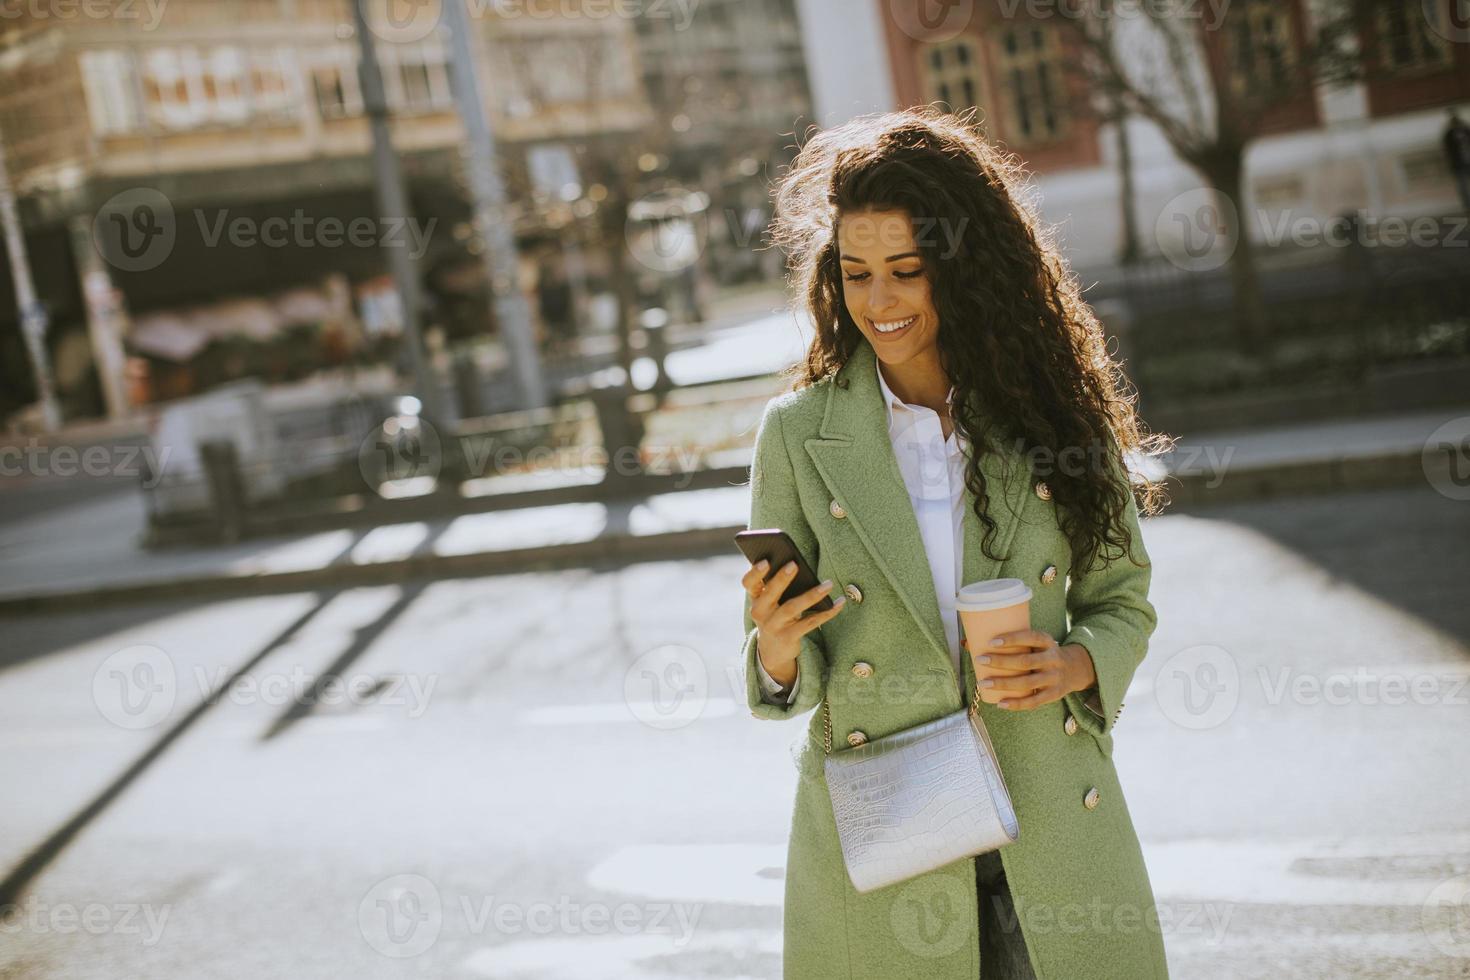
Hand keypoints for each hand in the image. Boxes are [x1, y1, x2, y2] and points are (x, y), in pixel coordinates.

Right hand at [741, 559, 844, 684]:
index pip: (749, 583)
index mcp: (755, 598)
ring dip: (812, 595)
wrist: (772, 650)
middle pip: (770, 594)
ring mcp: (773, 626)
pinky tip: (838, 603)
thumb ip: (776, 585)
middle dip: (781, 579)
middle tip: (794, 564)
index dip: (755, 573)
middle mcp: (760, 612)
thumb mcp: (769, 602)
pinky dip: (826, 613)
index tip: (766, 561)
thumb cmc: (774, 615)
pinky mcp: (788, 637)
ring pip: (792, 608)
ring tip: (828, 584)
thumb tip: (795, 564)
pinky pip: (809, 622)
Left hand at [962, 629, 1096, 709]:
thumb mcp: (1033, 643)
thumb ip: (1007, 642)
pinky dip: (1016, 704)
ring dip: (1004, 684)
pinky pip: (1034, 702)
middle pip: (1026, 661)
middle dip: (1001, 662)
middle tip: (980, 660)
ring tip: (983, 683)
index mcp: (1047, 642)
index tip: (991, 642)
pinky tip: (1000, 703)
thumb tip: (966, 642)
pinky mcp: (1054, 694)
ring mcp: (1054, 678)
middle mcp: (1053, 659)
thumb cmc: (1041, 652)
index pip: (1032, 637)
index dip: (1012, 639)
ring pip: (1027, 683)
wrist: (1075, 668)